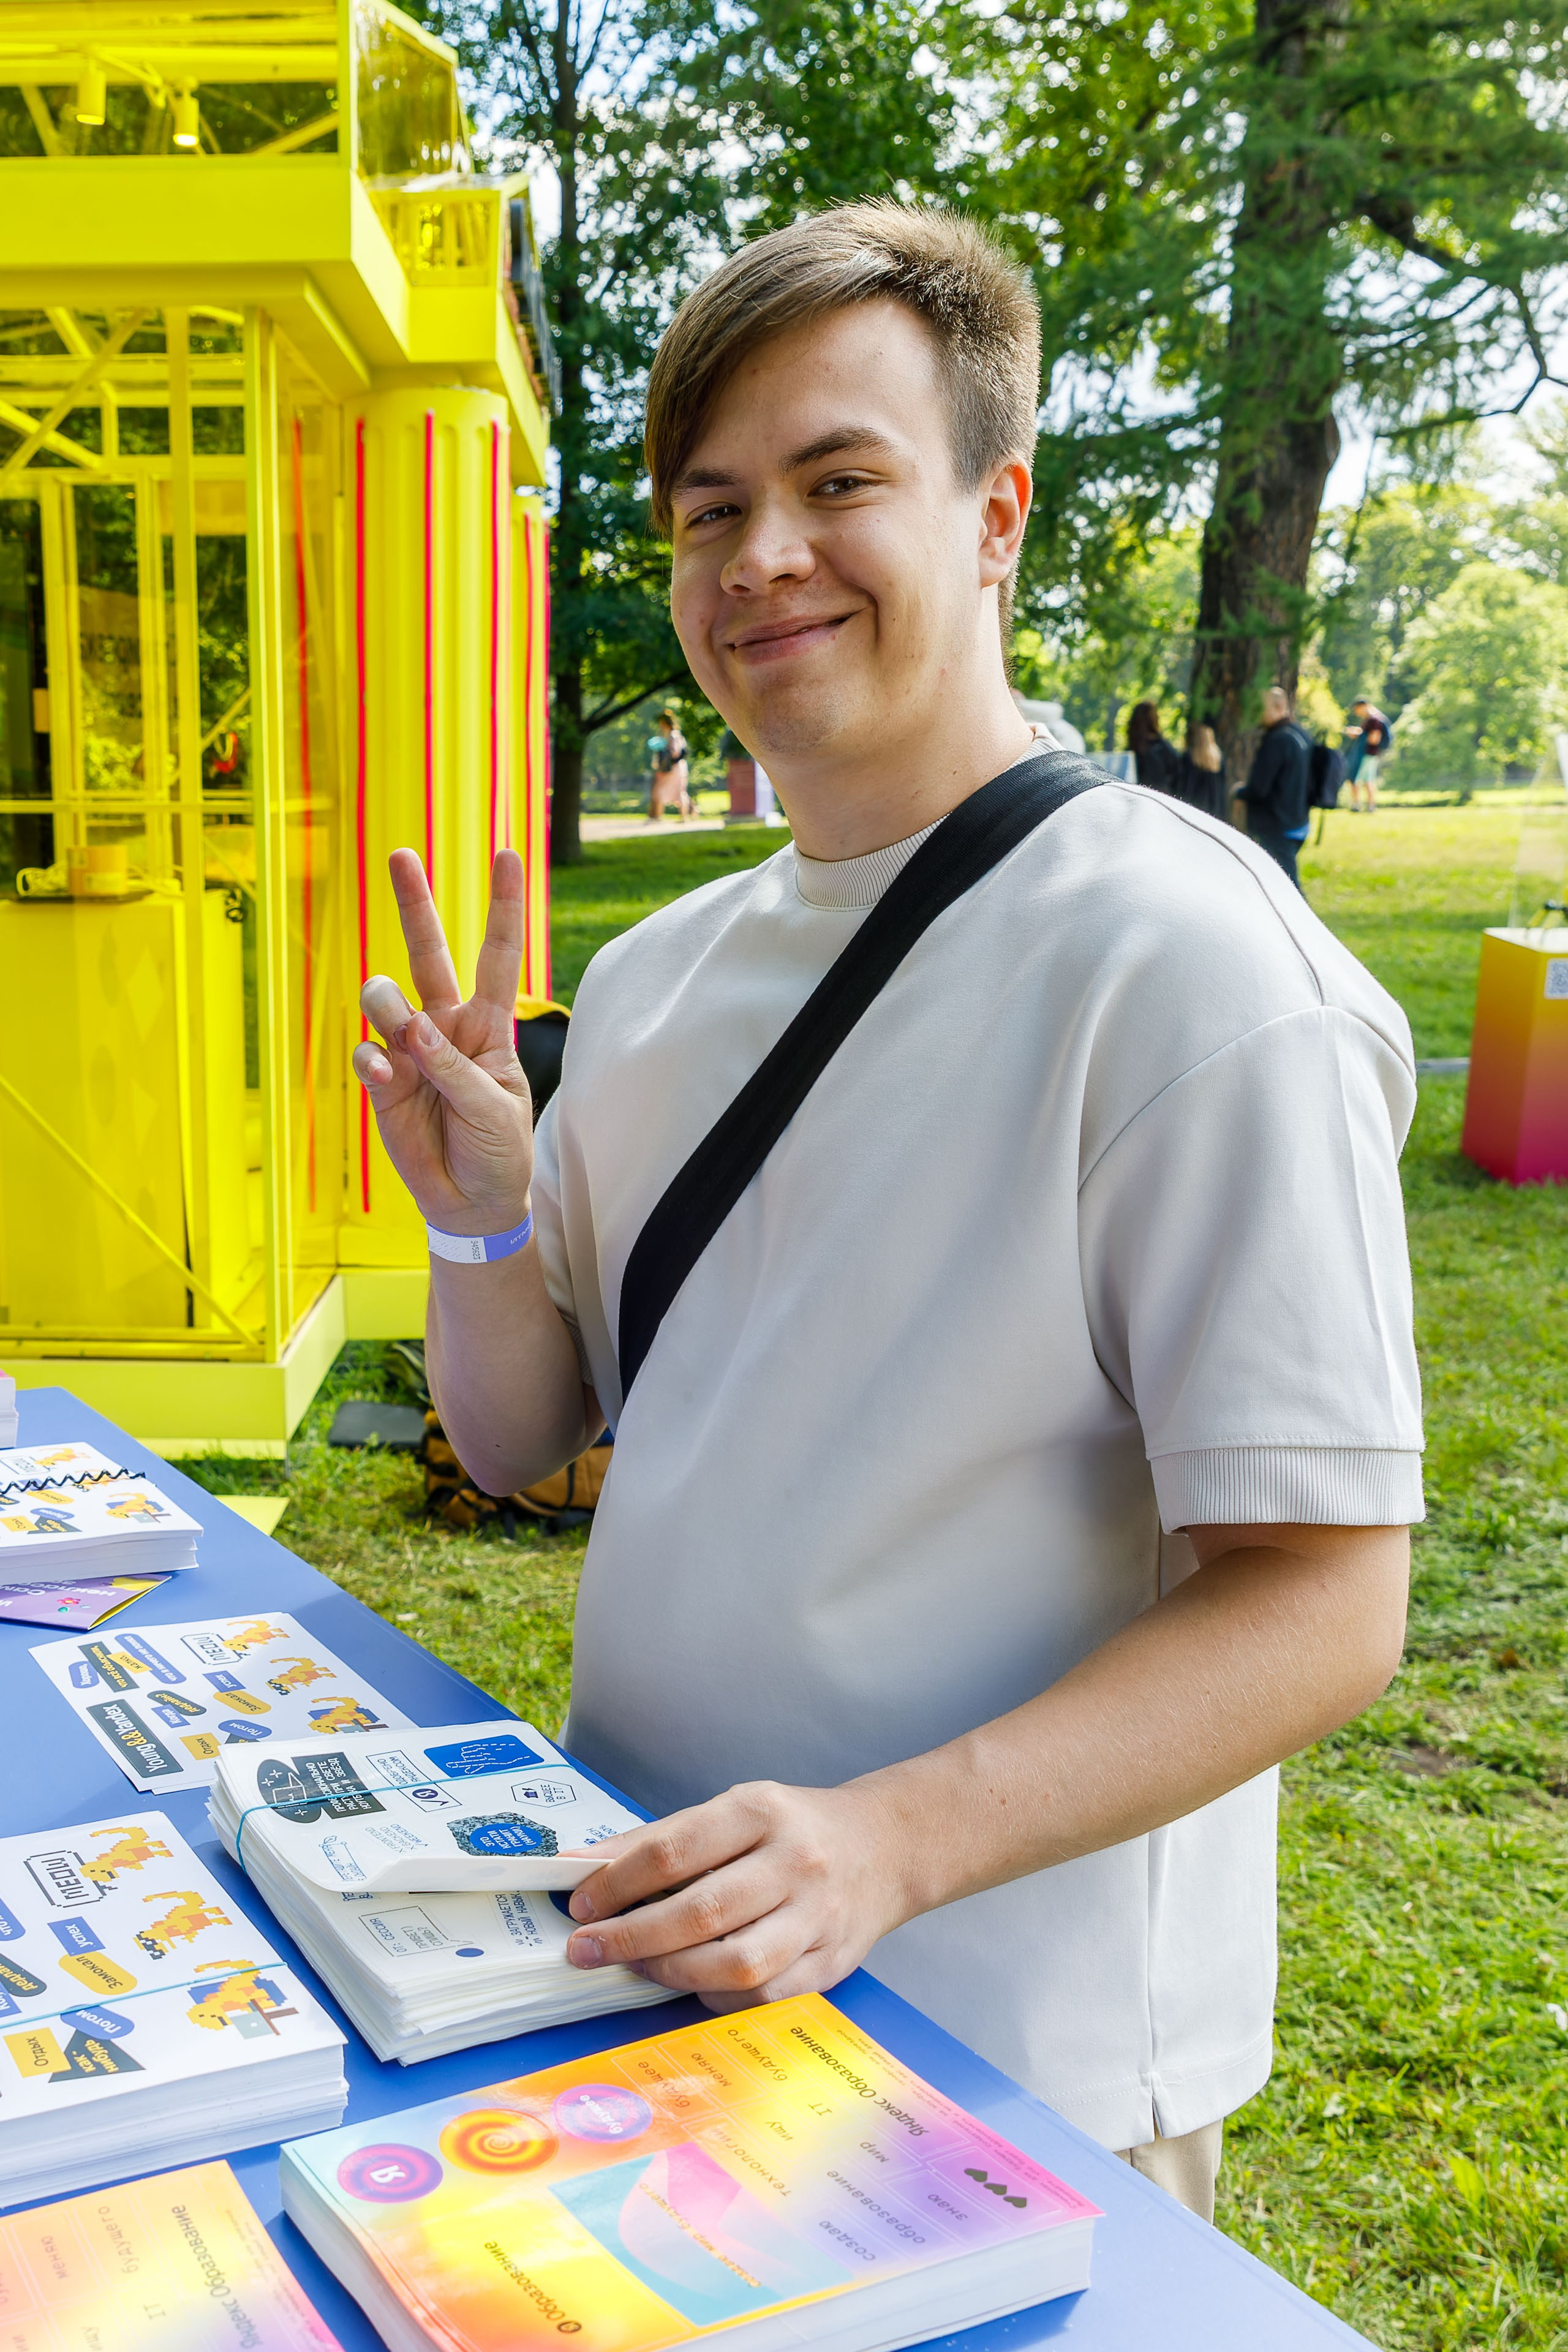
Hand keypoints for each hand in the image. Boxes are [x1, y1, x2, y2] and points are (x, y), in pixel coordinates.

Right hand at [352, 848, 531, 1234]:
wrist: (471, 1201)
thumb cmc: (498, 1150)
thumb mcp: (496, 1109)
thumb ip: (456, 1069)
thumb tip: (413, 1032)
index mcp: (488, 1025)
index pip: (497, 954)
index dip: (503, 906)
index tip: (508, 854)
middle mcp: (444, 1027)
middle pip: (428, 953)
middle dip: (414, 902)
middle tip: (401, 855)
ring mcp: (409, 1051)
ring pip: (385, 998)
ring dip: (387, 1004)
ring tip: (400, 1032)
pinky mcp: (382, 1081)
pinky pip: (367, 1053)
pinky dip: (374, 1061)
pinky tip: (387, 1077)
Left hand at [562, 1780, 913, 2011]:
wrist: (885, 1848)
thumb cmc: (794, 1829)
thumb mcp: (734, 1810)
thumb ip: (663, 1839)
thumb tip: (584, 1865)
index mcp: (762, 1812)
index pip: (674, 1851)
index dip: (616, 1882)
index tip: (579, 1903)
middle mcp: (794, 1863)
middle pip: (700, 1912)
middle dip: (630, 1937)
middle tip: (586, 1949)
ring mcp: (816, 1918)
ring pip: (733, 1964)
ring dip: (669, 1972)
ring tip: (636, 1966)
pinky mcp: (830, 1964)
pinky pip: (762, 1997)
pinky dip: (715, 1997)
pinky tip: (690, 1983)